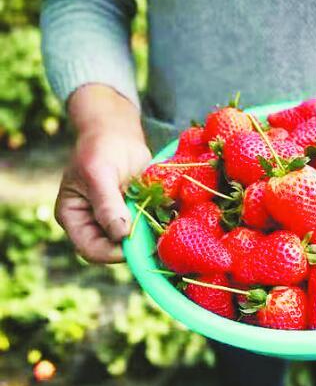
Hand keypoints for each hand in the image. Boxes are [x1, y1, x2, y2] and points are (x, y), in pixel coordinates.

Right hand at [55, 85, 150, 262]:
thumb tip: (121, 234)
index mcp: (74, 219)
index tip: (135, 242)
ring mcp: (116, 220)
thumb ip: (107, 205)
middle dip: (136, 245)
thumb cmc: (100, 149)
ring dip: (151, 236)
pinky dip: (160, 224)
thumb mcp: (99, 175)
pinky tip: (171, 215)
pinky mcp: (136, 214)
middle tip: (159, 236)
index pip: (91, 250)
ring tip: (166, 223)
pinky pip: (149, 227)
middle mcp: (94, 225)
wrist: (118, 133)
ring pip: (135, 241)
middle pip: (115, 250)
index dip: (113, 252)